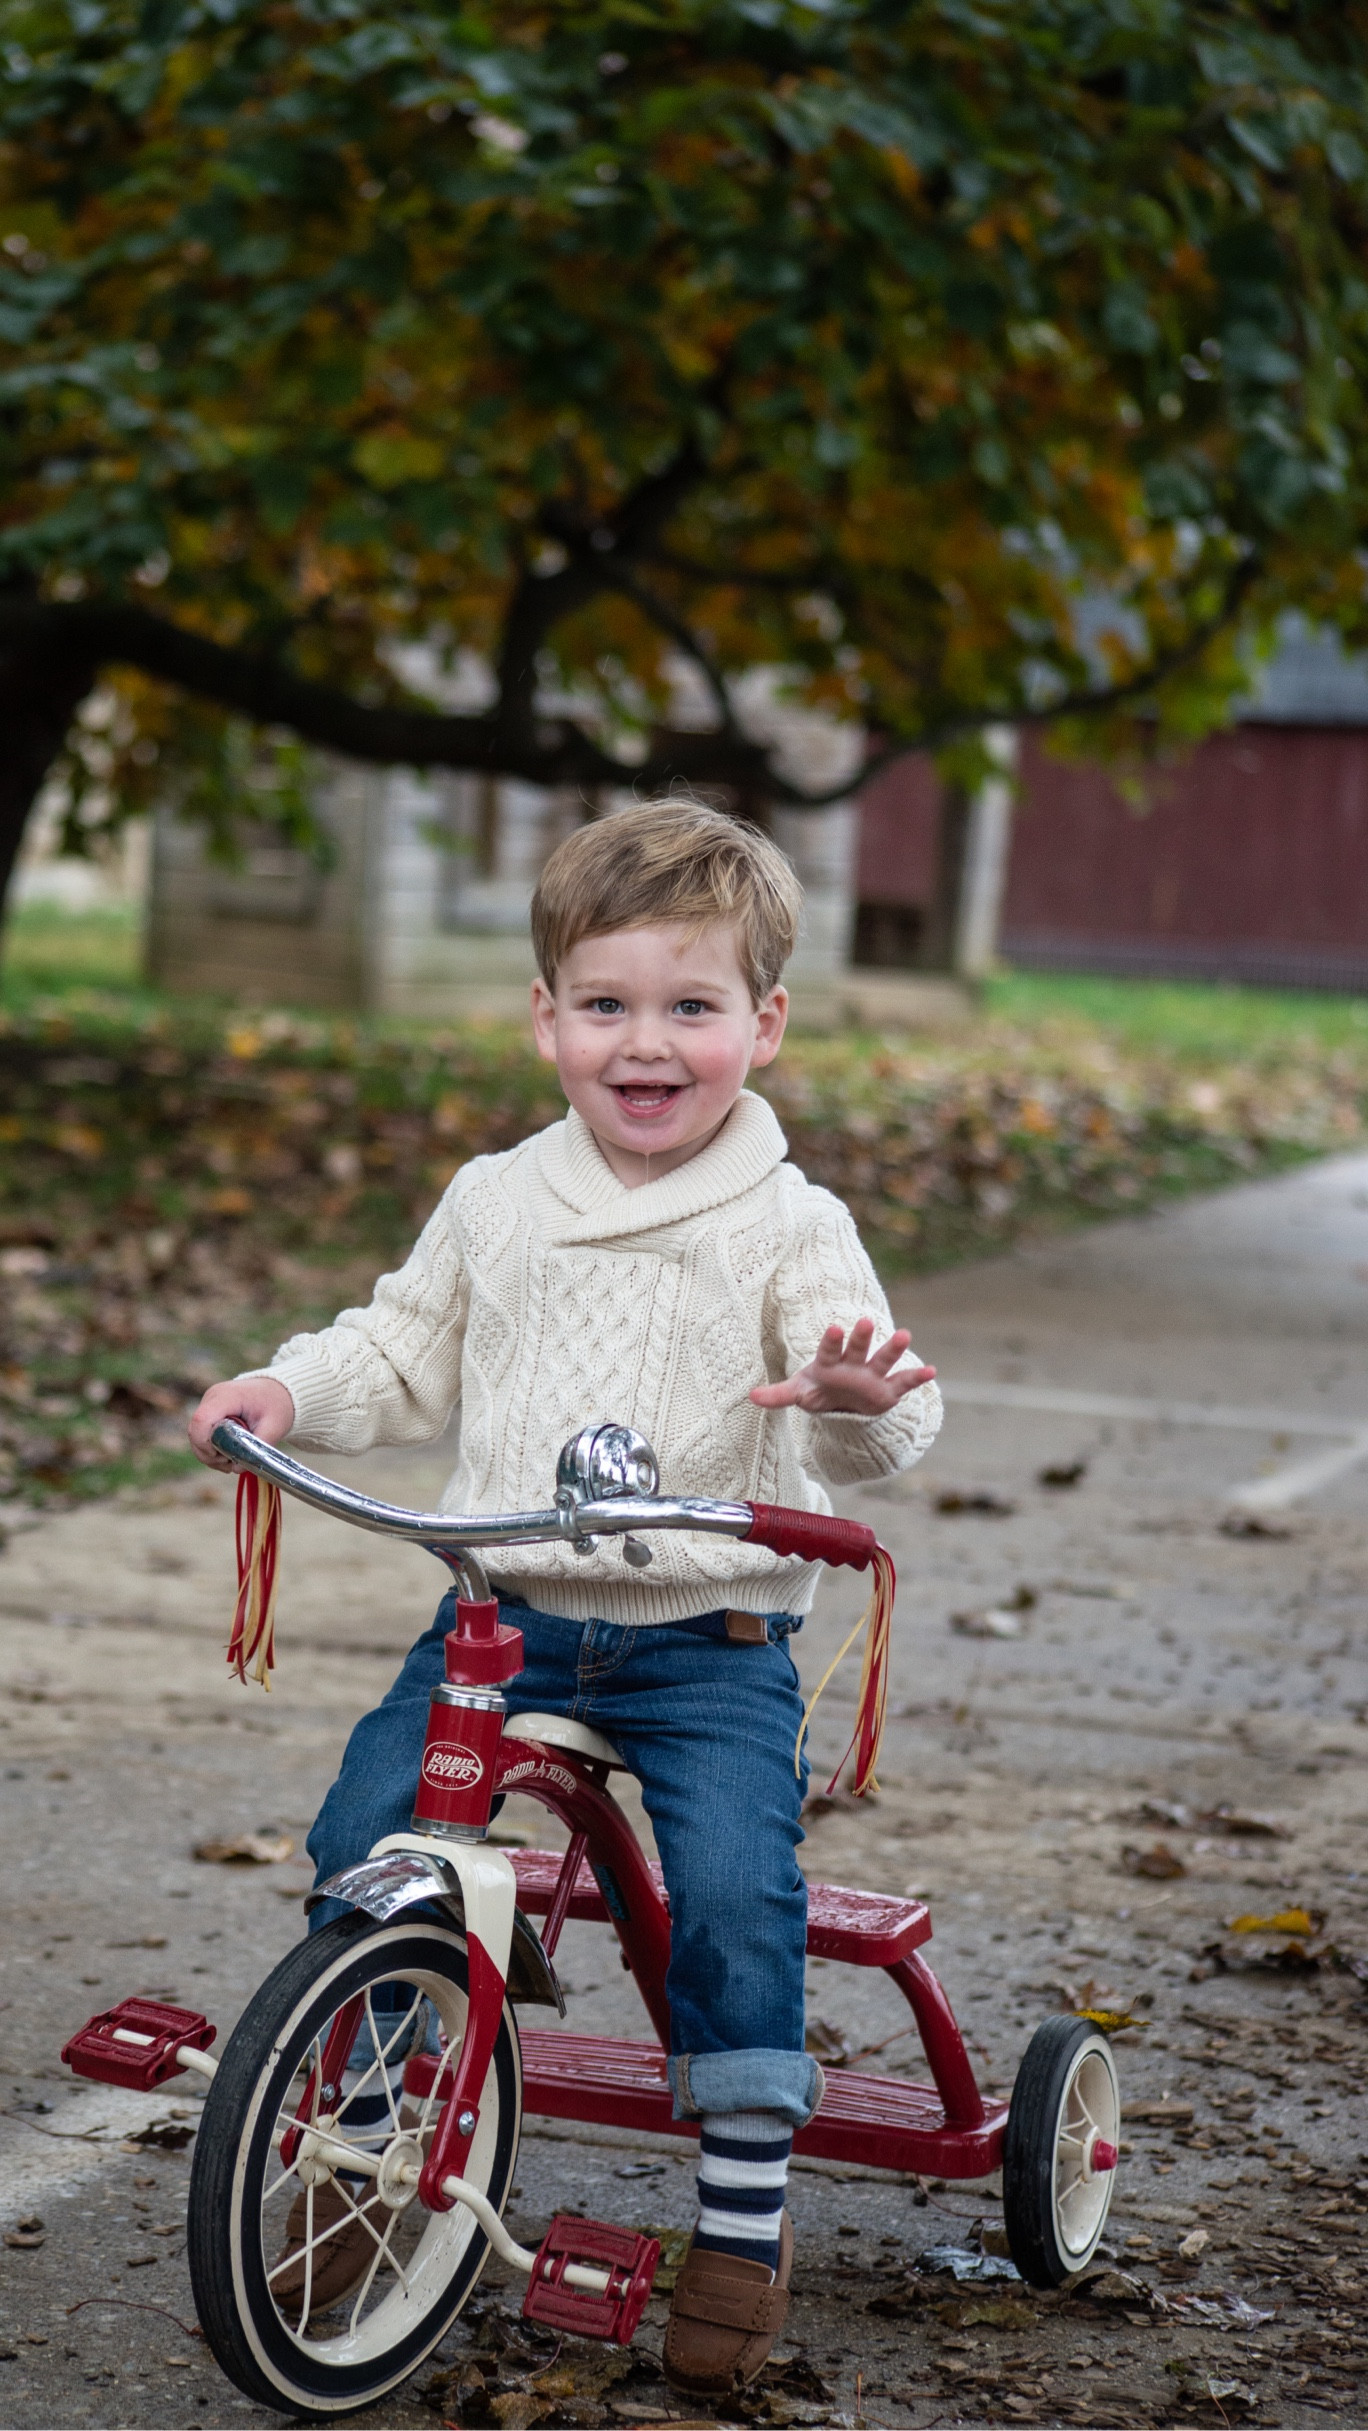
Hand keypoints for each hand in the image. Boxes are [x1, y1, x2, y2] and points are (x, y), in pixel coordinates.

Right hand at [189, 1376, 295, 1471]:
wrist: (276, 1391)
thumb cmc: (275, 1405)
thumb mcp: (274, 1427)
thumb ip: (256, 1449)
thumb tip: (236, 1468)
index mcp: (227, 1396)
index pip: (201, 1420)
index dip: (205, 1443)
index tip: (223, 1457)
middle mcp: (211, 1398)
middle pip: (195, 1432)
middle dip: (210, 1454)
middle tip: (231, 1463)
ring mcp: (207, 1405)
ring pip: (196, 1438)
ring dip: (210, 1456)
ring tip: (232, 1461)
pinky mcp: (207, 1414)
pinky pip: (201, 1437)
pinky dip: (211, 1451)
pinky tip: (227, 1456)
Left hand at [749, 1319, 935, 1416]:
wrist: (844, 1404)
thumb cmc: (820, 1390)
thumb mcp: (800, 1393)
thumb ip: (779, 1395)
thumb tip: (751, 1397)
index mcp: (830, 1363)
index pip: (829, 1350)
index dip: (831, 1341)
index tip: (834, 1328)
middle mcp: (854, 1364)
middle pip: (858, 1348)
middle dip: (862, 1337)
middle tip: (866, 1321)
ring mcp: (872, 1375)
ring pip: (883, 1359)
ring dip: (894, 1348)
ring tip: (905, 1335)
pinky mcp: (888, 1389)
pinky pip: (903, 1382)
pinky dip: (917, 1377)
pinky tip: (932, 1371)